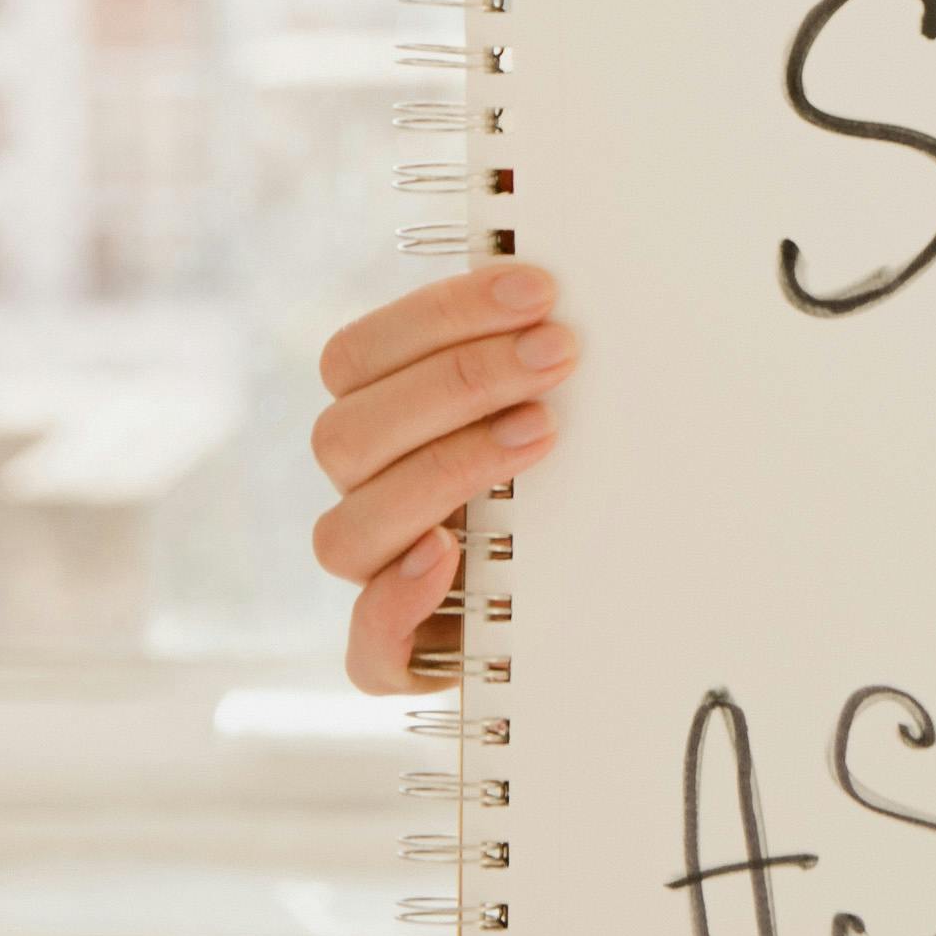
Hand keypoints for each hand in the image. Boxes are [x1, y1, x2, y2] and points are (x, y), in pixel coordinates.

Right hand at [304, 263, 578, 693]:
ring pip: (345, 533)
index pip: (357, 356)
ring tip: (540, 434)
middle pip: (347, 435)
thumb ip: (527, 347)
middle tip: (560, 353)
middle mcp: (363, 496)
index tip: (540, 289)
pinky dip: (397, 606)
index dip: (441, 316)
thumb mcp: (548, 404)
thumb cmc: (568, 478)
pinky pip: (367, 650)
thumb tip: (550, 275)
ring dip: (443, 471)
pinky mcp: (398, 660)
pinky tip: (448, 557)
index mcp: (376, 422)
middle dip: (458, 383)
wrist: (590, 602)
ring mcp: (375, 578)